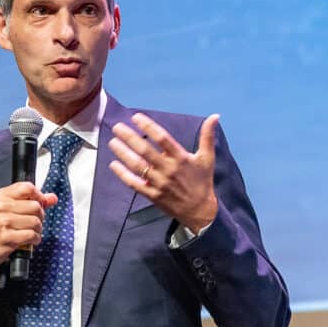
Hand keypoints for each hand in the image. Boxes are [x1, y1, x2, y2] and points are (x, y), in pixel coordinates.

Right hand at [0, 182, 57, 268]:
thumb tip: (52, 198)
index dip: (39, 196)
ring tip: (32, 231)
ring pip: (35, 221)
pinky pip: (31, 234)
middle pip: (35, 206)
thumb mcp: (9, 208)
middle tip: (35, 221)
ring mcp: (3, 221)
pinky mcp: (7, 236)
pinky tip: (30, 239)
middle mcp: (1, 206)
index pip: (27, 187)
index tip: (41, 203)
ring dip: (38, 229)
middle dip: (40, 216)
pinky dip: (35, 239)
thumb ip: (31, 201)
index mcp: (1, 196)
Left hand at [108, 113, 219, 232]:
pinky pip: (134, 183)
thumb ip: (207, 136)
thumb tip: (215, 116)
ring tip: (112, 142)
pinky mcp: (152, 195)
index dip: (148, 126)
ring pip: (137, 165)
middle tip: (117, 126)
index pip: (162, 138)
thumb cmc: (202, 181)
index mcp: (181, 158)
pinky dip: (123, 174)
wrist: (200, 210)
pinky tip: (113, 164)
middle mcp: (168, 169)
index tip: (136, 117)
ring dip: (123, 153)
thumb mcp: (207, 157)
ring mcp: (159, 183)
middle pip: (145, 150)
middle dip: (129, 137)